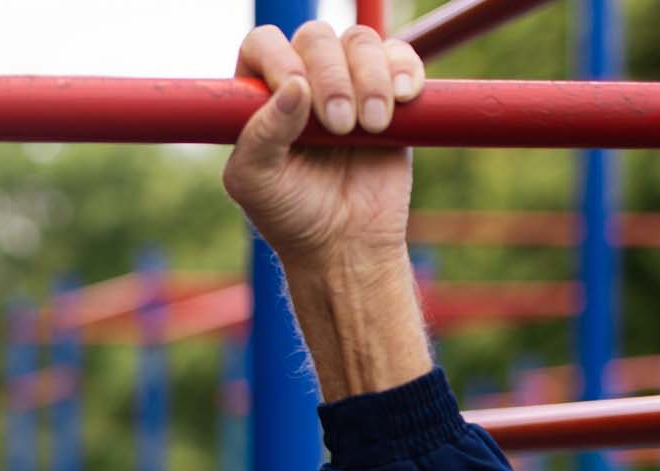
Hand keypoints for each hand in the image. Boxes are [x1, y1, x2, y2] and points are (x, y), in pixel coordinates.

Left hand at [221, 22, 425, 274]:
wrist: (345, 243)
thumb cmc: (290, 215)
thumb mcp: (255, 183)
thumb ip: (261, 136)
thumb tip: (294, 87)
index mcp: (259, 96)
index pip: (263, 45)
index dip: (280, 58)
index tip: (297, 91)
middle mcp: (301, 80)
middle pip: (316, 38)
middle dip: (330, 76)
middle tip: (338, 126)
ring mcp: (347, 83)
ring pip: (360, 41)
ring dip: (369, 78)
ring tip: (370, 126)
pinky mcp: (389, 94)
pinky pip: (400, 56)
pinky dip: (404, 70)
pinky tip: (401, 100)